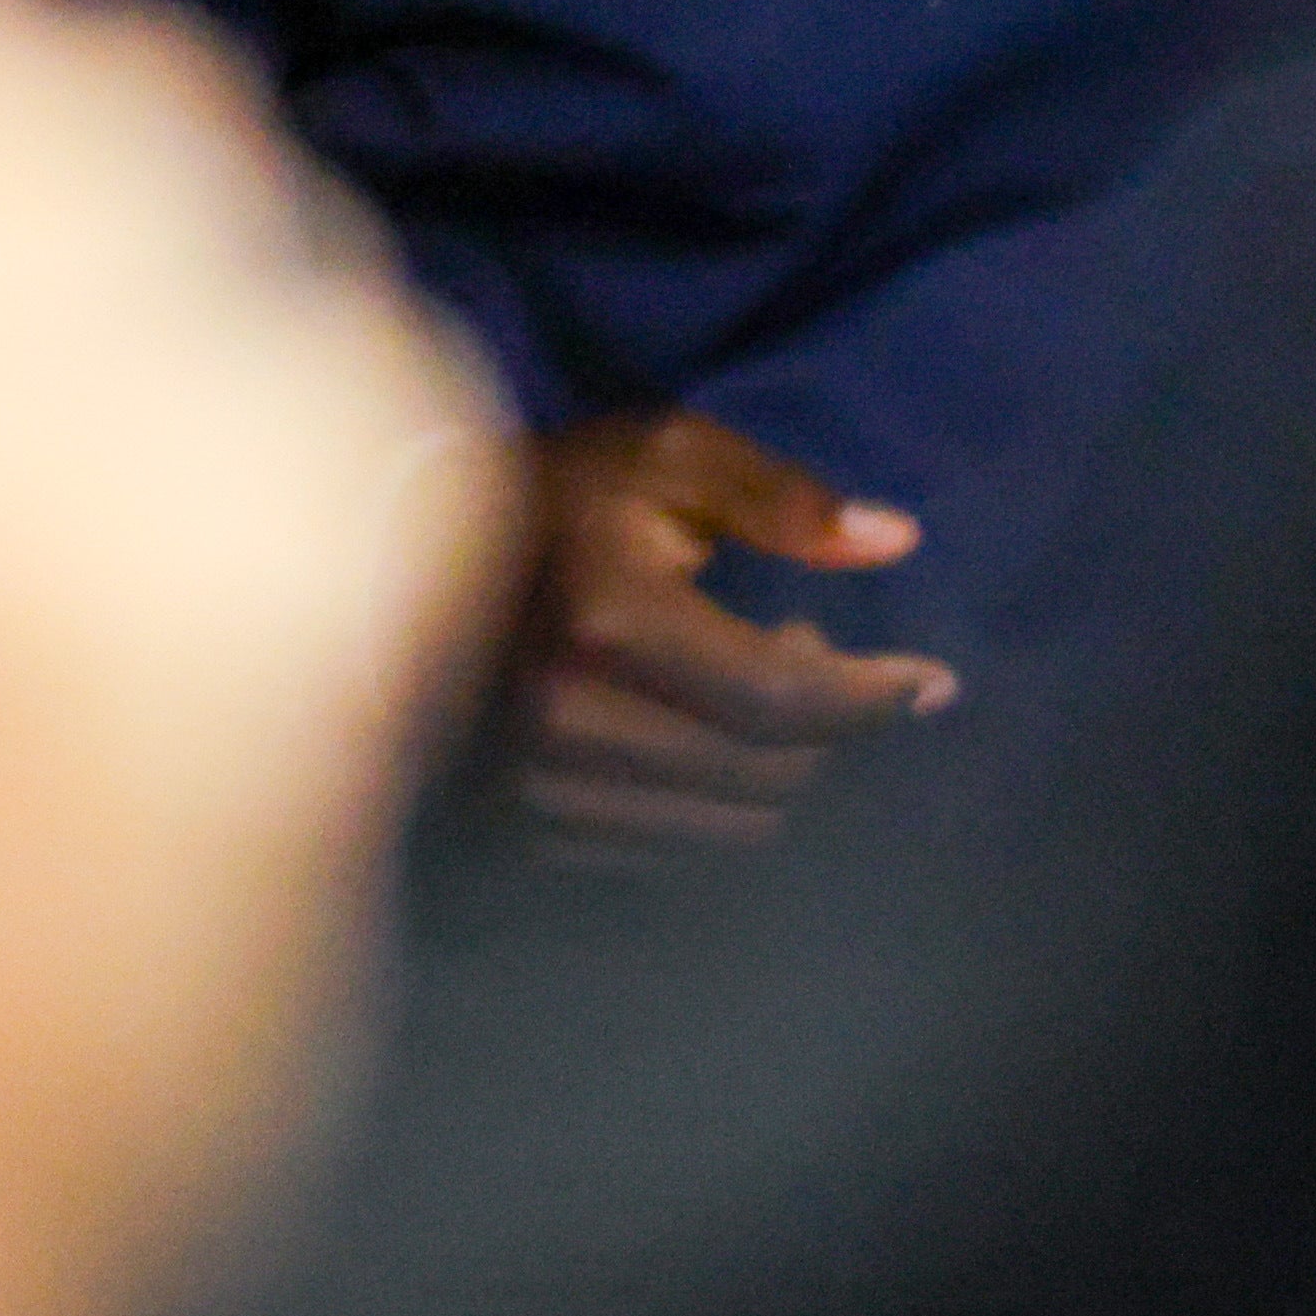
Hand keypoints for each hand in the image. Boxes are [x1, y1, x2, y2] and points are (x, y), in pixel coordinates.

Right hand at [508, 411, 952, 855]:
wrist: (381, 557)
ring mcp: (535, 787)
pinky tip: (701, 744)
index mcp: (610, 620)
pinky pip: (665, 858)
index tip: (933, 682)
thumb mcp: (658, 456)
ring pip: (726, 832)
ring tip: (756, 700)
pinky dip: (713, 813)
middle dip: (828, 731)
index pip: (787, 699)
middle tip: (819, 661)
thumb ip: (776, 495)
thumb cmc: (543, 498)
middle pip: (769, 779)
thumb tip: (897, 539)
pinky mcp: (516, 833)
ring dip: (775, 777)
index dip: (876, 697)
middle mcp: (568, 719)